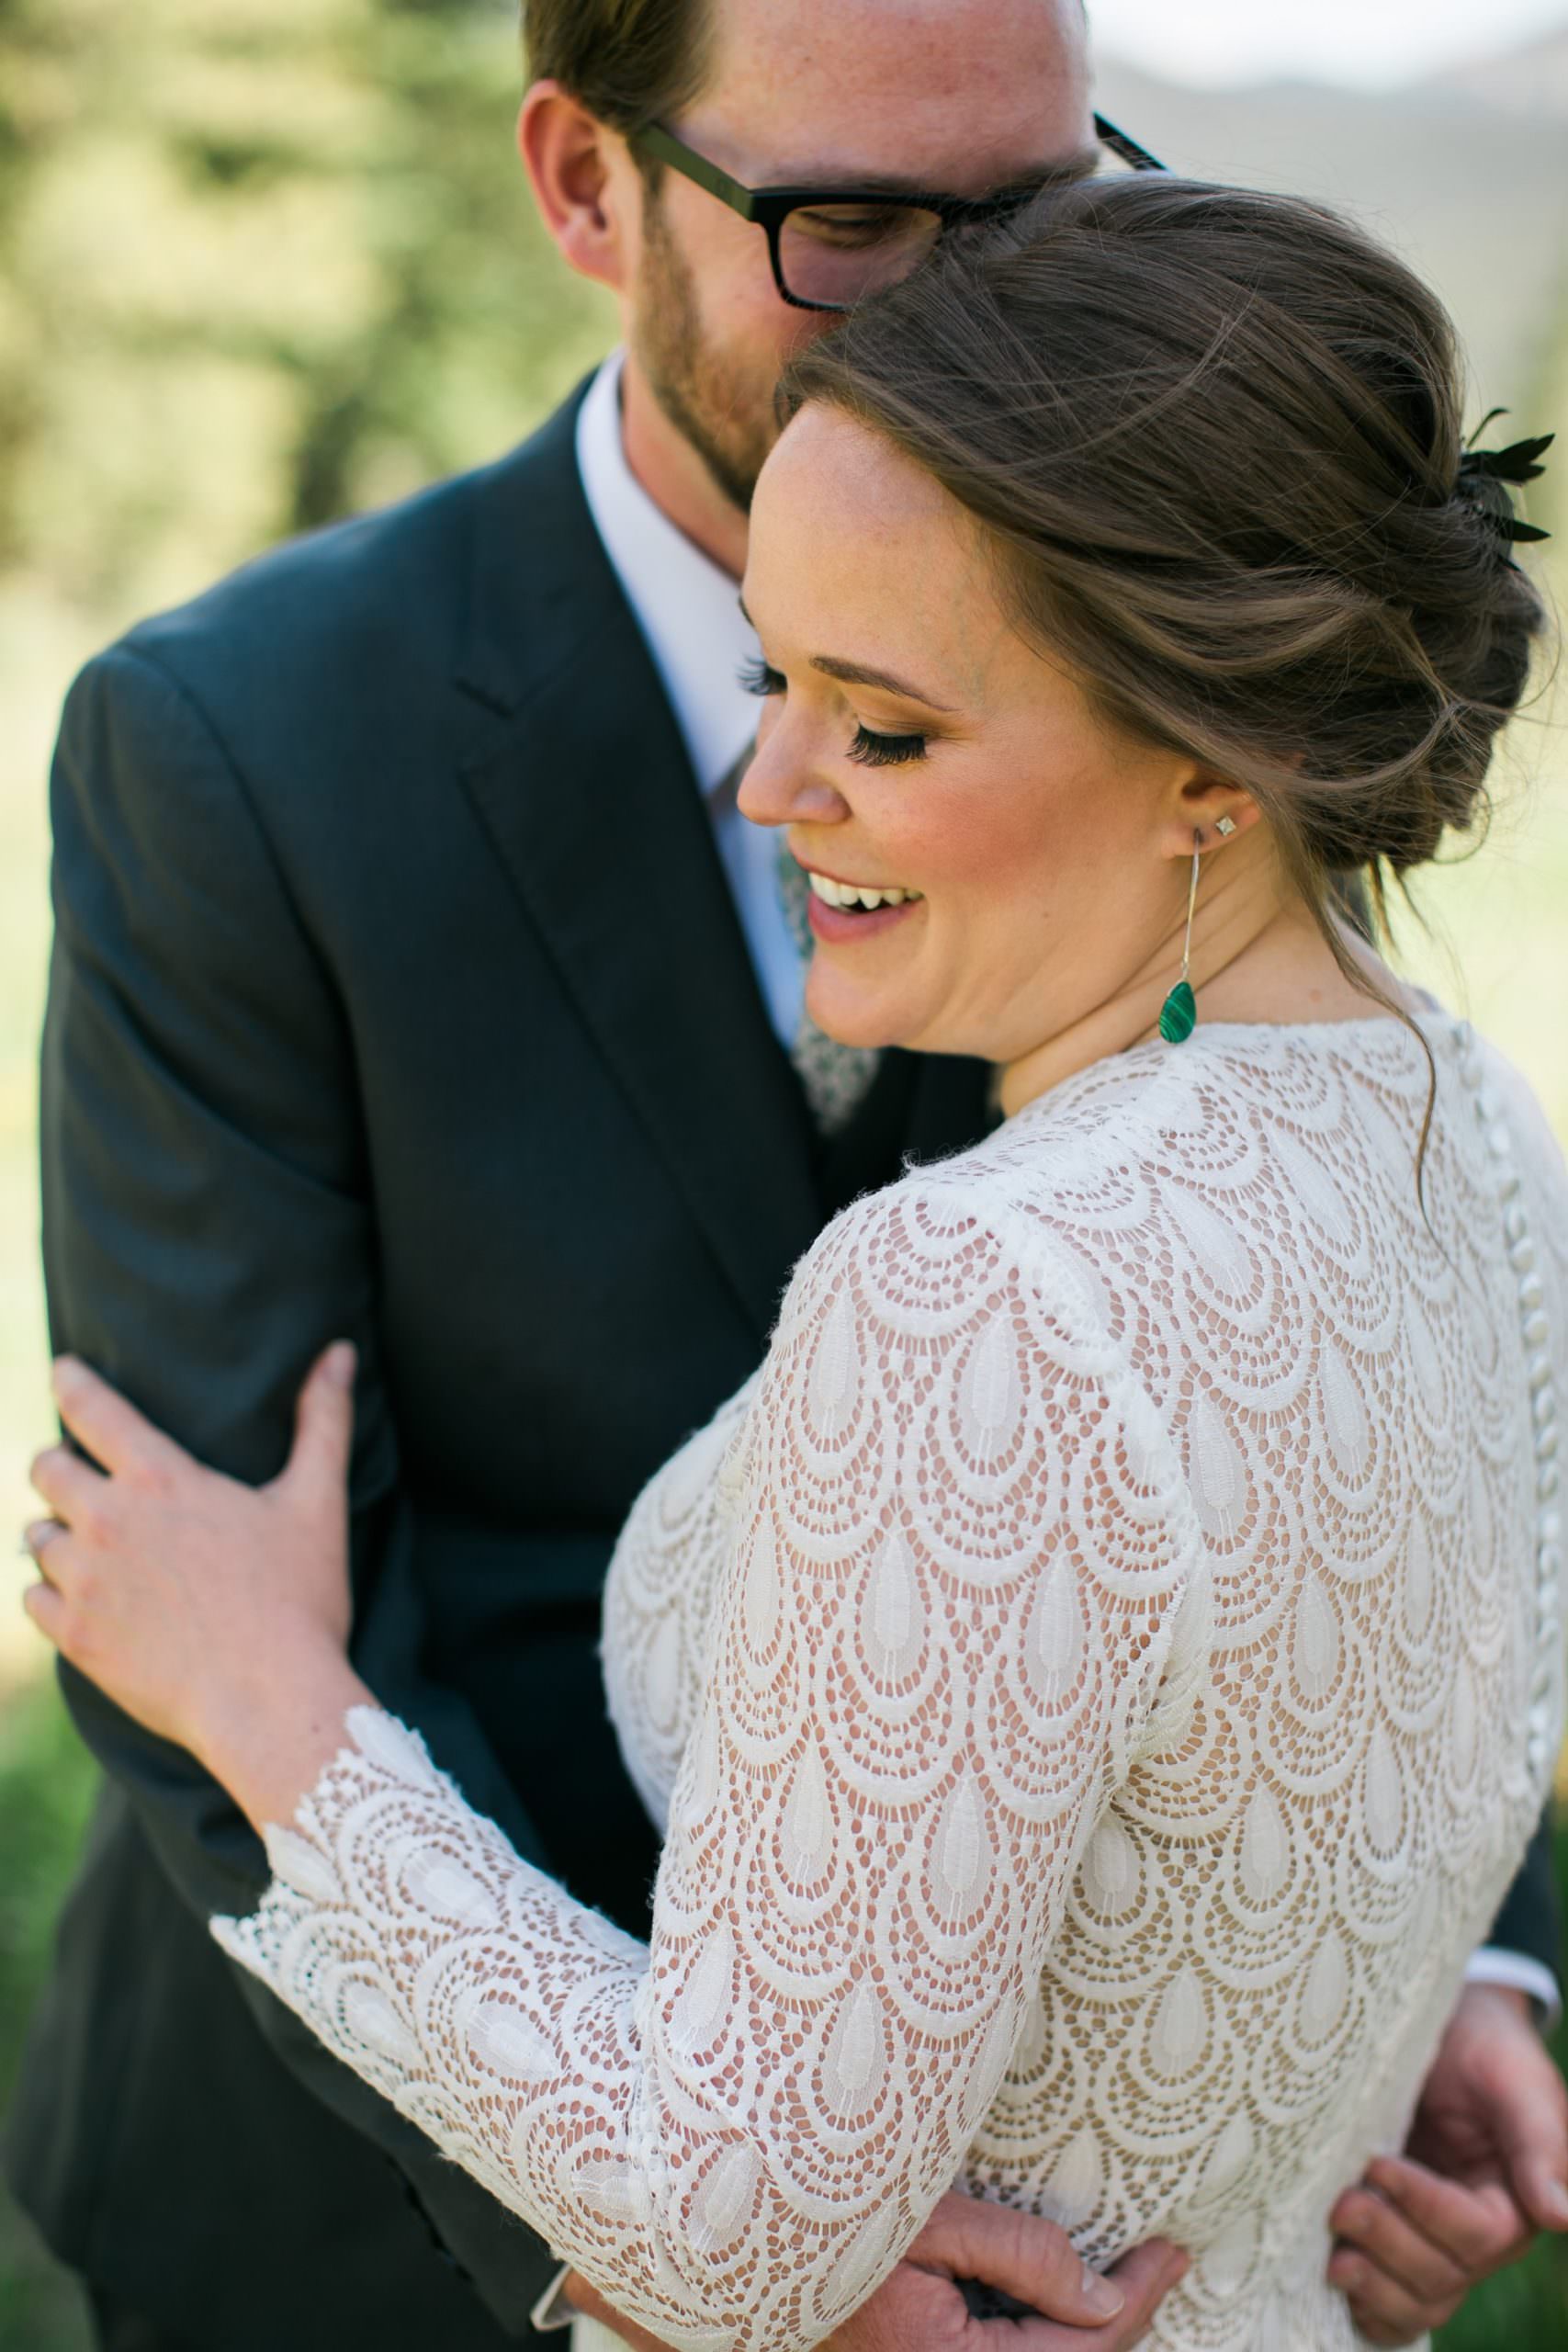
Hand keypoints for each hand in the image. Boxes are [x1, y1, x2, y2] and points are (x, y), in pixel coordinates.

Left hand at [24, 1346, 357, 1777]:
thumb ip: (323, 1421)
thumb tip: (340, 1352)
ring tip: (88, 1543)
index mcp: (161, 1481)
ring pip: (36, 1537)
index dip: (71, 1383)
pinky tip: (80, 1595)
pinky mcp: (75, 1638)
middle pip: (47, 1471)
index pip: (93, 1410)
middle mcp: (108, 1522)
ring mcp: (85, 1583)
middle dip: (61, 1465)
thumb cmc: (299, 1600)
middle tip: (84, 1476)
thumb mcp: (318, 1502)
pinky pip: (32, 1598)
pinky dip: (49, 1591)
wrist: (269, 1702)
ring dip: (58, 1533)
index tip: (63, 1370)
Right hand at [565, 2194, 1184, 2351]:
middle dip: (1121, 2321)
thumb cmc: (825, 2207)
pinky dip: (1039, 2331)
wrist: (732, 2235)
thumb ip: (1019, 2256)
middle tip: (1162, 2260)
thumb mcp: (929, 2217)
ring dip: (1080, 2331)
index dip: (1138, 2303)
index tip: (1174, 2251)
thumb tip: (1107, 2299)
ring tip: (1123, 2273)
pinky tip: (1058, 2290)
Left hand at [1328, 1984, 1567, 2345]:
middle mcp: (1476, 2239)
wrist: (1440, 2030)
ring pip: (1417, 2300)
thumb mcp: (1513, 2079)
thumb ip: (1538, 2143)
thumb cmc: (1482, 2047)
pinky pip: (1393, 2305)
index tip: (1377, 2165)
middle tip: (1341, 2205)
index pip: (1475, 2232)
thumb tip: (1560, 2214)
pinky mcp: (1396, 2241)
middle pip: (1442, 2275)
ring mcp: (1434, 2245)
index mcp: (1513, 2205)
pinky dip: (1369, 2309)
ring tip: (1333, 2261)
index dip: (1425, 2207)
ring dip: (1375, 2289)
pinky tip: (1335, 2287)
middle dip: (1390, 2246)